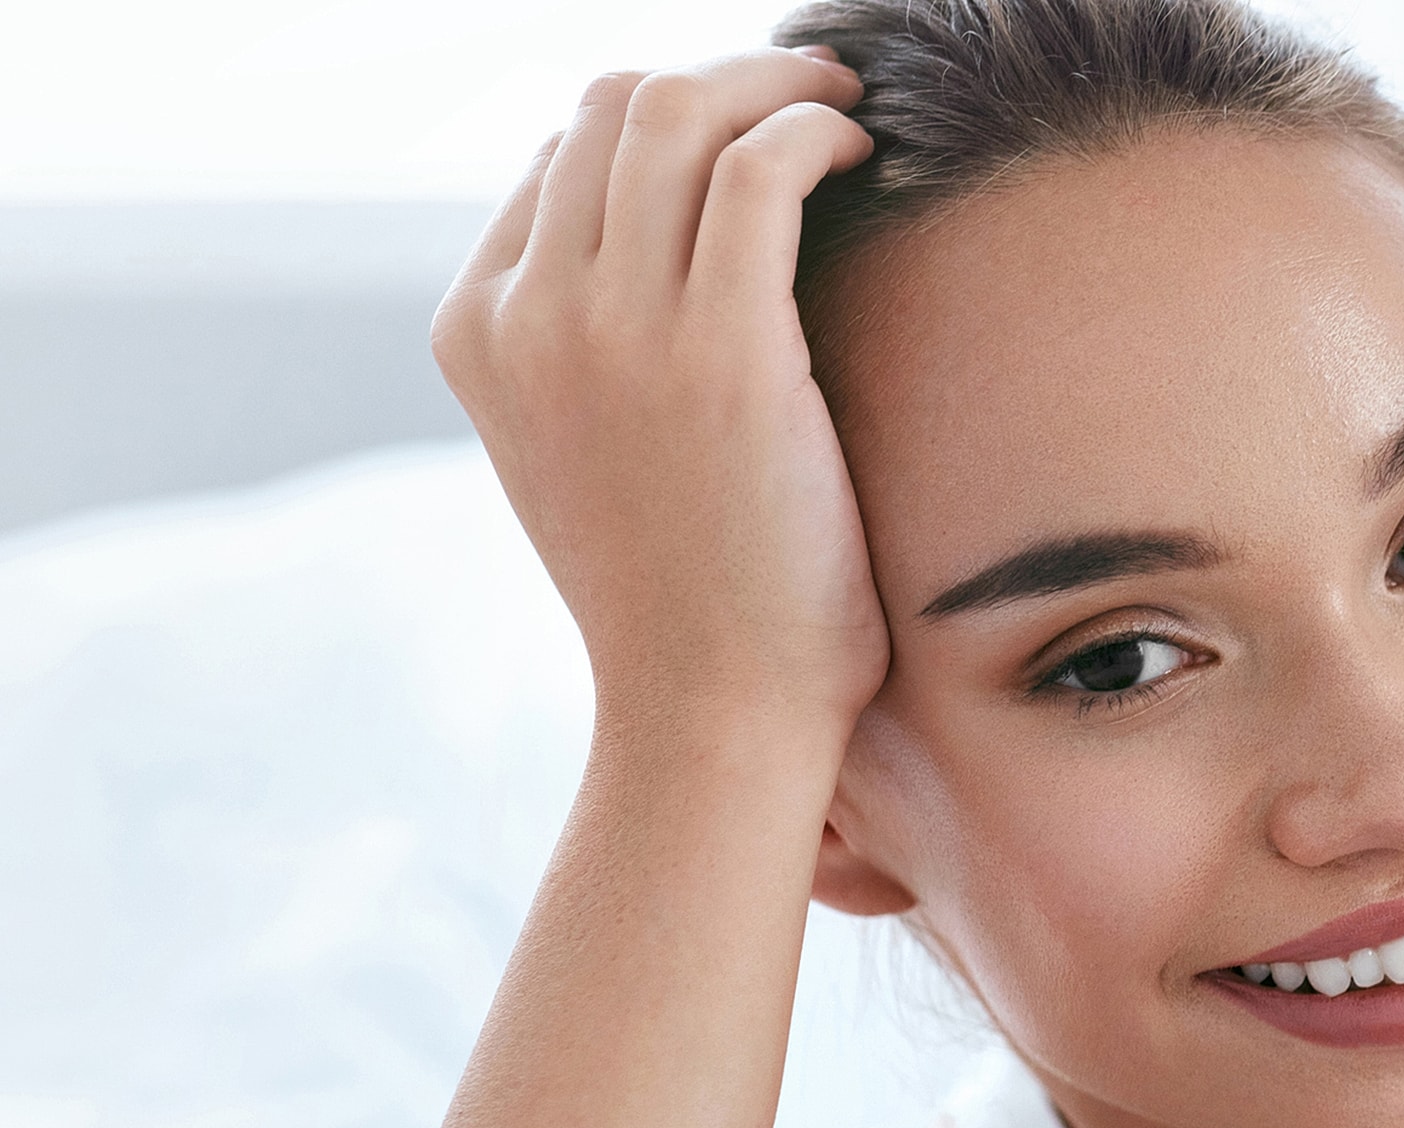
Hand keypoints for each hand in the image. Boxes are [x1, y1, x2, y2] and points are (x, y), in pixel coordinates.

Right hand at [433, 47, 879, 732]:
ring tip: (842, 109)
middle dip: (718, 80)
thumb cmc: (680, 590)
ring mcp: (613, 325)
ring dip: (775, 84)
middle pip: (610, 107)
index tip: (741, 135)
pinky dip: (813, 133)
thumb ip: (586, 340)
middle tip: (804, 97)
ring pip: (679, 112)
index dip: (657, 125)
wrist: (711, 705)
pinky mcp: (719, 347)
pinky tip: (861, 157)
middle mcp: (527, 311)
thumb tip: (662, 238)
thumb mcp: (583, 448)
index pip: (556, 154)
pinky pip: (760, 169)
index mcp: (476, 329)